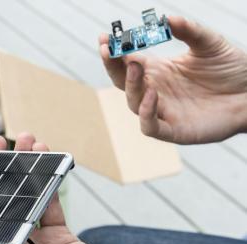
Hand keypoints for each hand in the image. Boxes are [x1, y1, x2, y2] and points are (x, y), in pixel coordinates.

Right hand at [100, 16, 246, 143]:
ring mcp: (162, 111)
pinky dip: (146, 113)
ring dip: (130, 85)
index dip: (114, 52)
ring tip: (135, 66)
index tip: (105, 38)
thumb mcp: (209, 44)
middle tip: (111, 50)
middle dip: (113, 66)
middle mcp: (155, 91)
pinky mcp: (174, 130)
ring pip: (133, 102)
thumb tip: (167, 19)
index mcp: (158, 70)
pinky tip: (152, 94)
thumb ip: (189, 31)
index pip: (127, 62)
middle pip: (122, 82)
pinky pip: (150, 127)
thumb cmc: (231, 69)